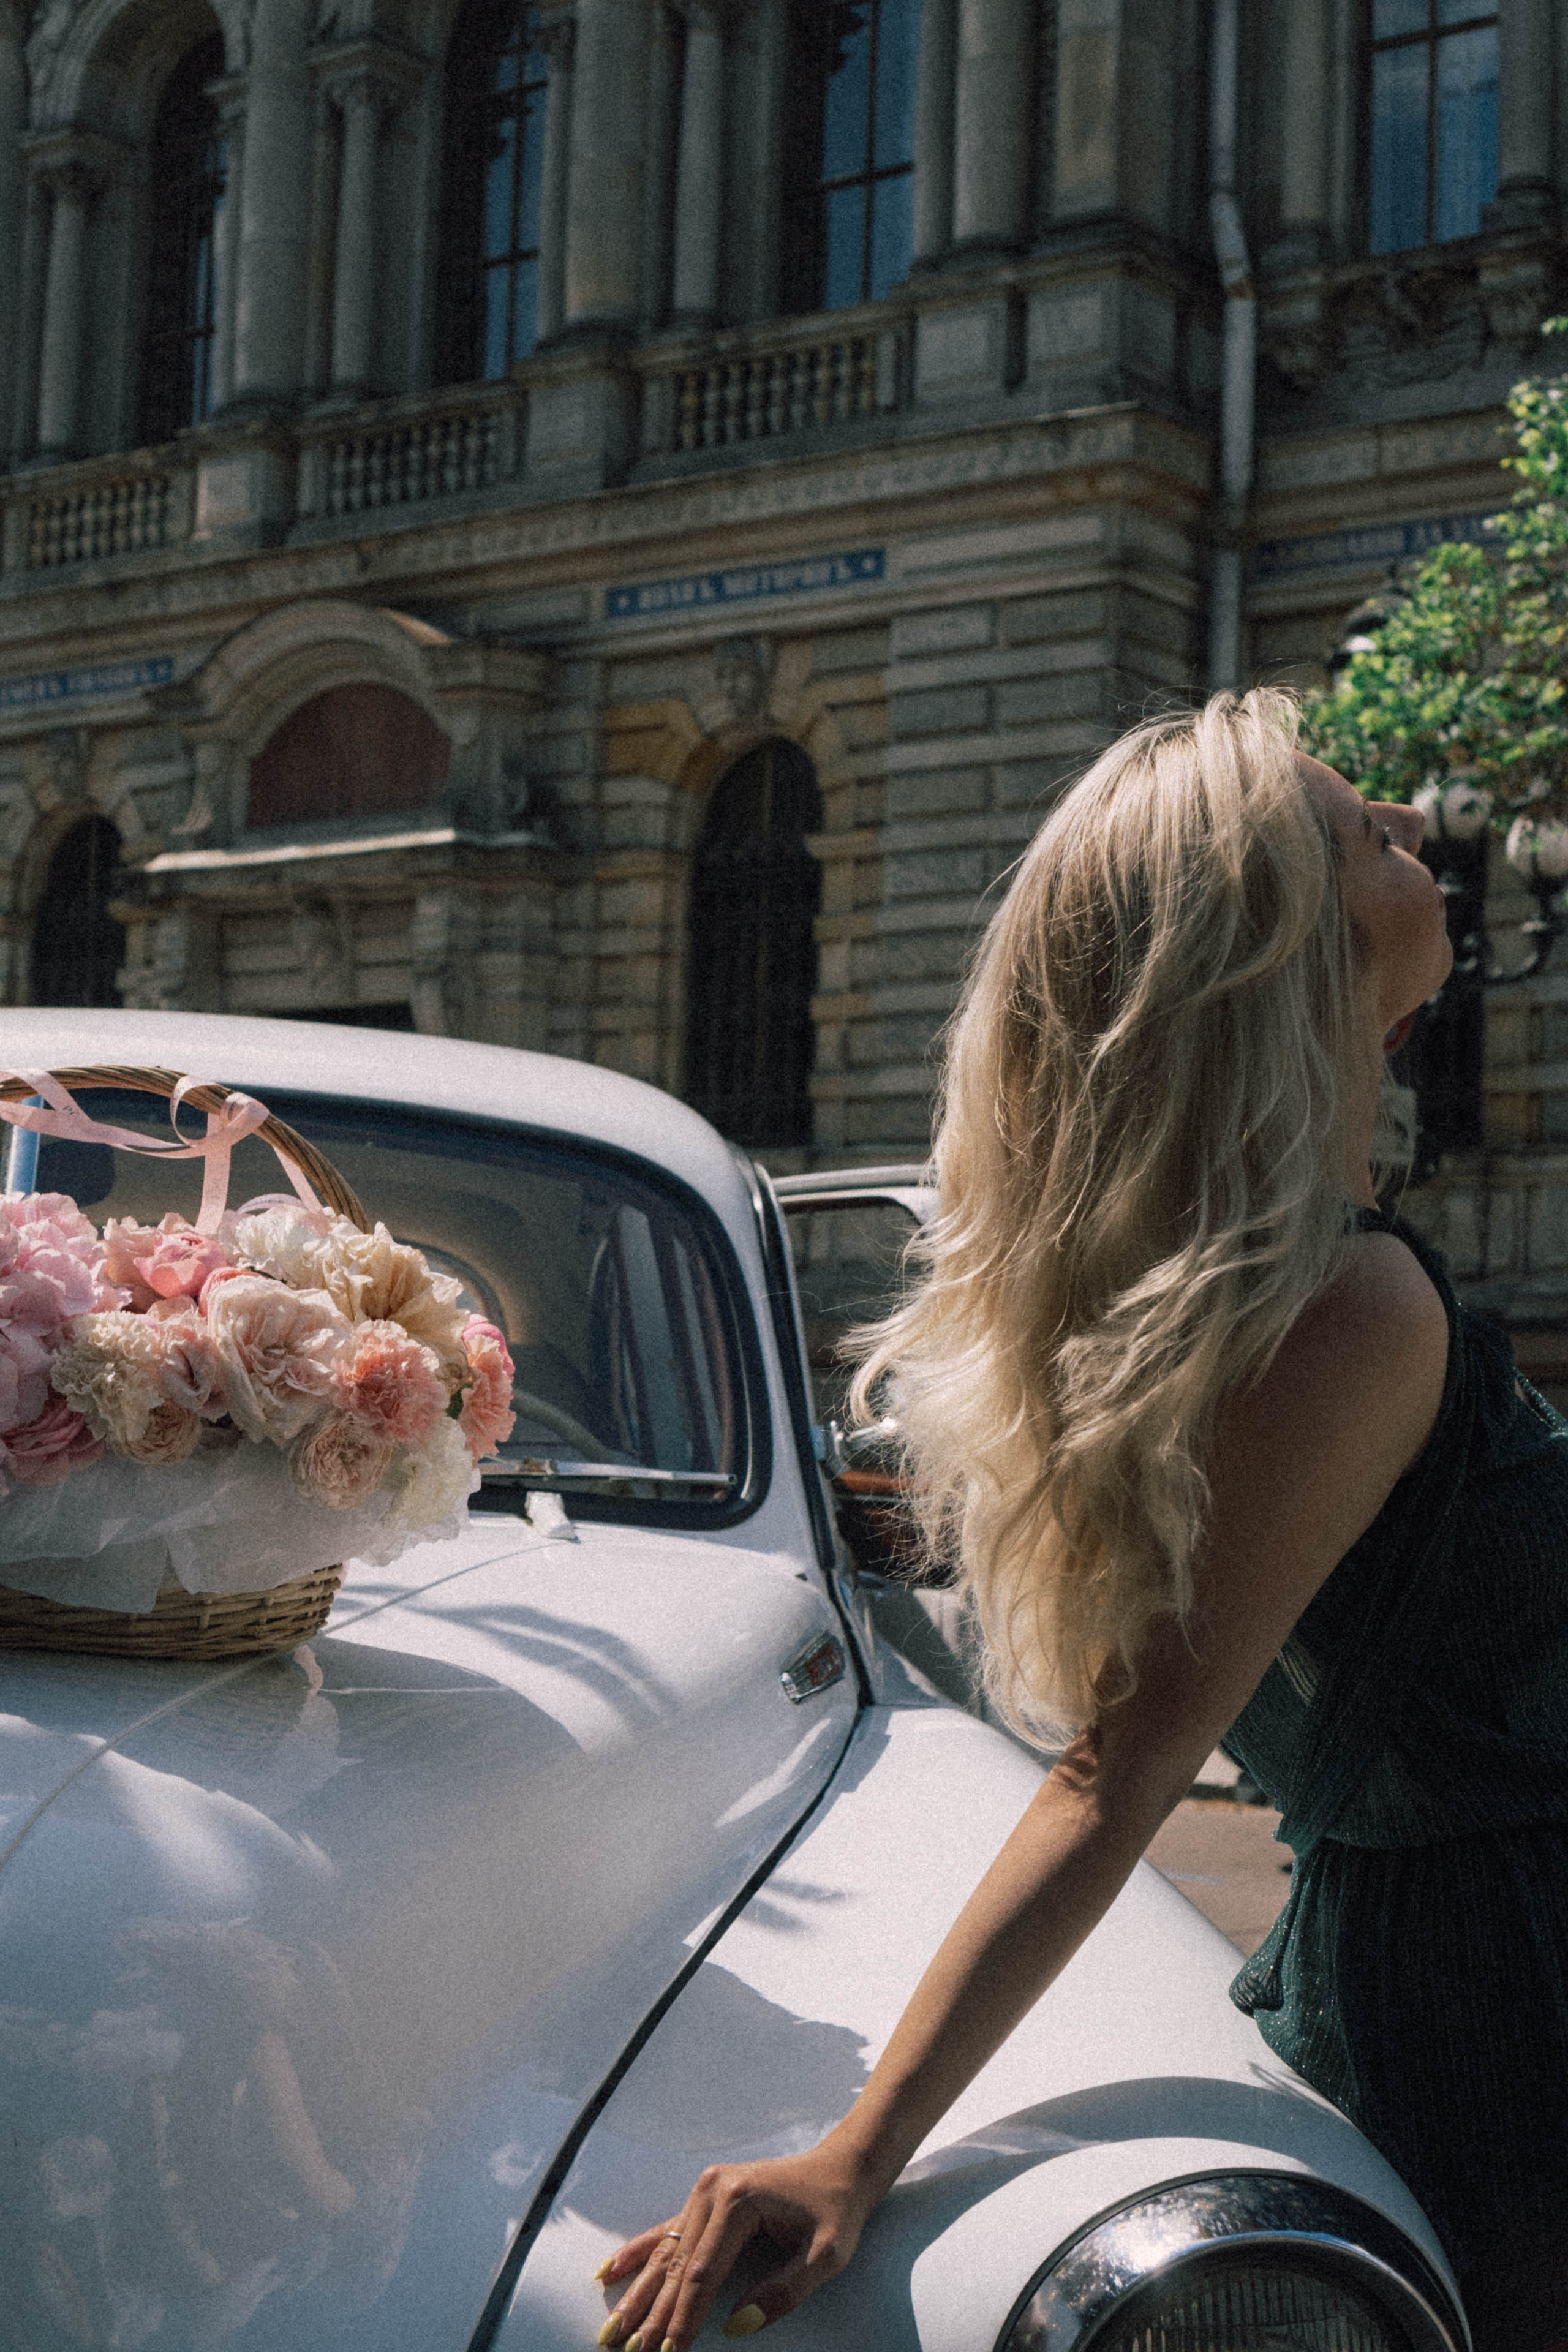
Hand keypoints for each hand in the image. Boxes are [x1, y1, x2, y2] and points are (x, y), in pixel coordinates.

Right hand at [592, 2146, 869, 2348]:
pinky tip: (611, 2271)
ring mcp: (706, 2191)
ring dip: (638, 2292)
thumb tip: (736, 2325)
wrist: (841, 2168)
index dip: (684, 2317)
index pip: (703, 2274)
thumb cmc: (836, 2211)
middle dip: (651, 2313)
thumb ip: (783, 2292)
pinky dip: (639, 2253)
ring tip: (611, 2327)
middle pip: (677, 2264)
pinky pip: (667, 2230)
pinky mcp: (706, 2197)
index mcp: (739, 2202)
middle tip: (624, 2350)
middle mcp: (713, 2191)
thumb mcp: (826, 2256)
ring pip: (666, 2251)